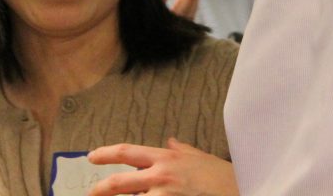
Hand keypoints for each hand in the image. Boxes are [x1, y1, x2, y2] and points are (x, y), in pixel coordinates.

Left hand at [87, 138, 237, 195]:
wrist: (240, 188)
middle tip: (91, 192)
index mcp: (166, 158)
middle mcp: (161, 176)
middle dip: (101, 189)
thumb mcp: (199, 157)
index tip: (91, 157)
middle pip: (120, 183)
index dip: (106, 154)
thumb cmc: (220, 176)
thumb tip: (171, 141)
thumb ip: (182, 150)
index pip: (128, 152)